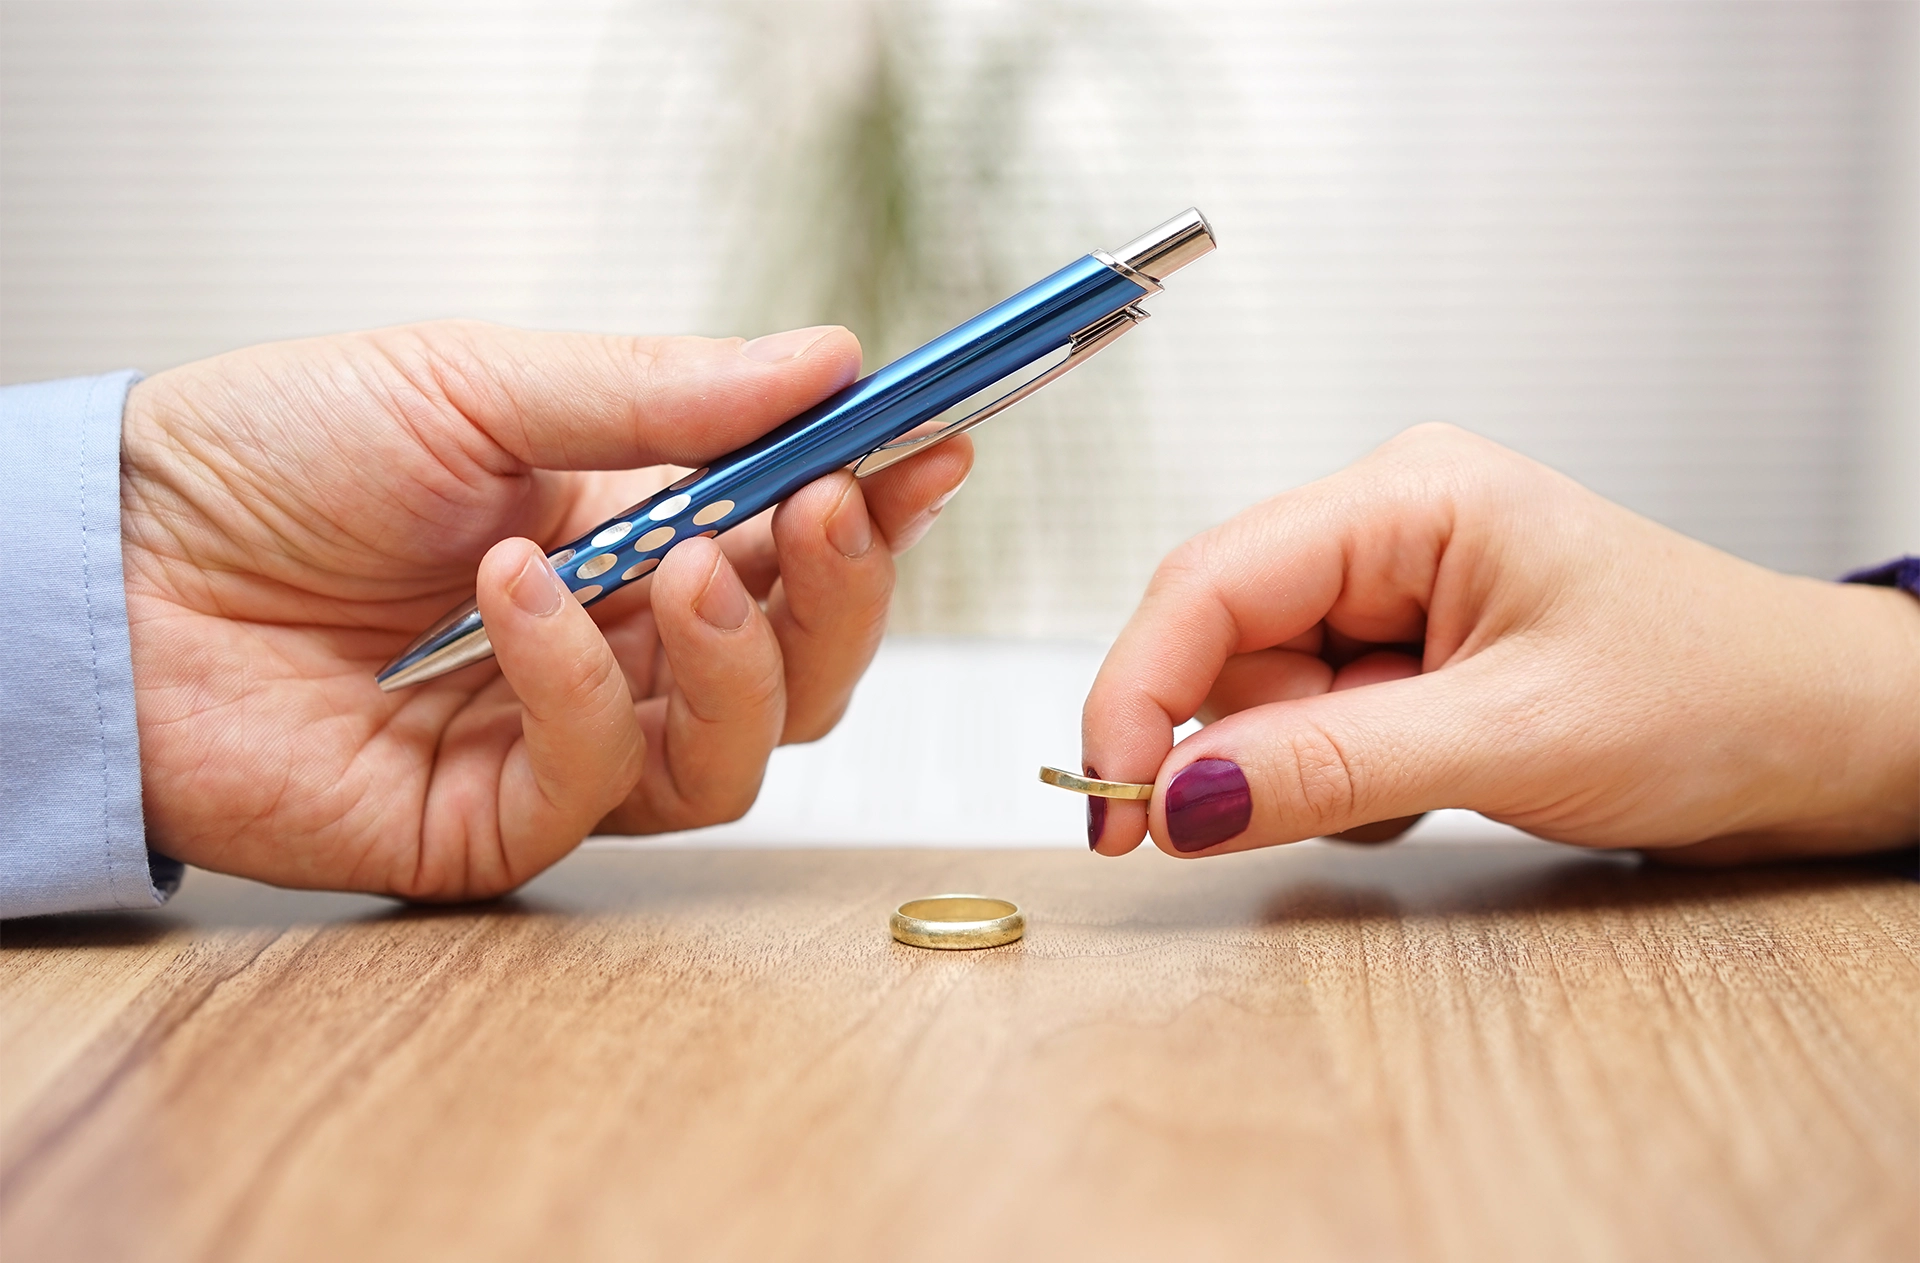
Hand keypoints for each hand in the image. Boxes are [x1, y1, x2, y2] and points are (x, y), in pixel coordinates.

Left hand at [121, 321, 970, 897]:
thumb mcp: (478, 381)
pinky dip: (578, 682)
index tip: (934, 449)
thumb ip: (661, 392)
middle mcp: (614, 652)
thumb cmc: (276, 456)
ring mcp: (561, 746)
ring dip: (735, 656)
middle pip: (801, 671)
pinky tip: (512, 595)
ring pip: (736, 752)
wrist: (114, 562)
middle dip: (838, 595)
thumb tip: (831, 361)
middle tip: (832, 511)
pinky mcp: (495, 827)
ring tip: (675, 564)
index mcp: (628, 538)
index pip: (790, 547)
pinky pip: (599, 783)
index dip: (874, 508)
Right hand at [1083, 425, 1919, 863]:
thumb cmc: (1718, 694)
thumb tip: (1176, 799)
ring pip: (1259, 697)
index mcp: (1406, 497)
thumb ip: (1330, 766)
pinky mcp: (1404, 659)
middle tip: (1310, 808)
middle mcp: (1384, 531)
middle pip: (1222, 642)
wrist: (1822, 740)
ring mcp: (1392, 596)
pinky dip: (1342, 780)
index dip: (1137, 691)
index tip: (1110, 802)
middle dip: (1248, 741)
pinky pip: (1307, 728)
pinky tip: (1439, 784)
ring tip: (1436, 780)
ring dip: (1307, 767)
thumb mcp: (1513, 738)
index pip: (1210, 582)